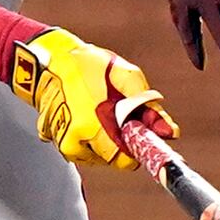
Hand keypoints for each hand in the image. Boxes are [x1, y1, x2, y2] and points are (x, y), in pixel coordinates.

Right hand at [10, 28, 177, 169]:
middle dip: (122, 142)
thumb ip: (148, 107)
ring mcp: (63, 141)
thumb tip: (171, 132)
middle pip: (113, 159)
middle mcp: (76, 138)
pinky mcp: (55, 140)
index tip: (142, 139)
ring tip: (101, 113)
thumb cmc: (88, 65)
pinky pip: (82, 150)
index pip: (125, 159)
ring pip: (98, 157)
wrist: (49, 60)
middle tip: (121, 118)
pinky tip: (87, 118)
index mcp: (93, 124)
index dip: (138, 150)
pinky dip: (89, 139)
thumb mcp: (125, 76)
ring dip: (106, 141)